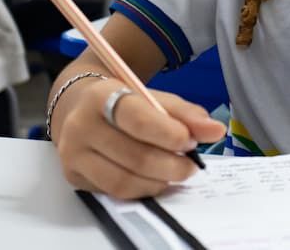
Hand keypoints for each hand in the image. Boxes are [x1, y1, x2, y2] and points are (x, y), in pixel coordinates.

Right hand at [53, 78, 225, 198]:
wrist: (79, 106)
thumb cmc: (122, 101)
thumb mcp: (151, 96)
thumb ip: (184, 113)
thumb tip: (215, 131)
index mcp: (100, 97)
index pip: (137, 119)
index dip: (168, 134)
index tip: (191, 142)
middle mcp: (80, 126)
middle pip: (134, 156)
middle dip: (171, 164)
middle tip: (192, 164)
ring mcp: (73, 154)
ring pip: (124, 181)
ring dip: (160, 181)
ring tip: (177, 172)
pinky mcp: (74, 176)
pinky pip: (114, 192)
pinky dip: (143, 189)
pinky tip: (156, 180)